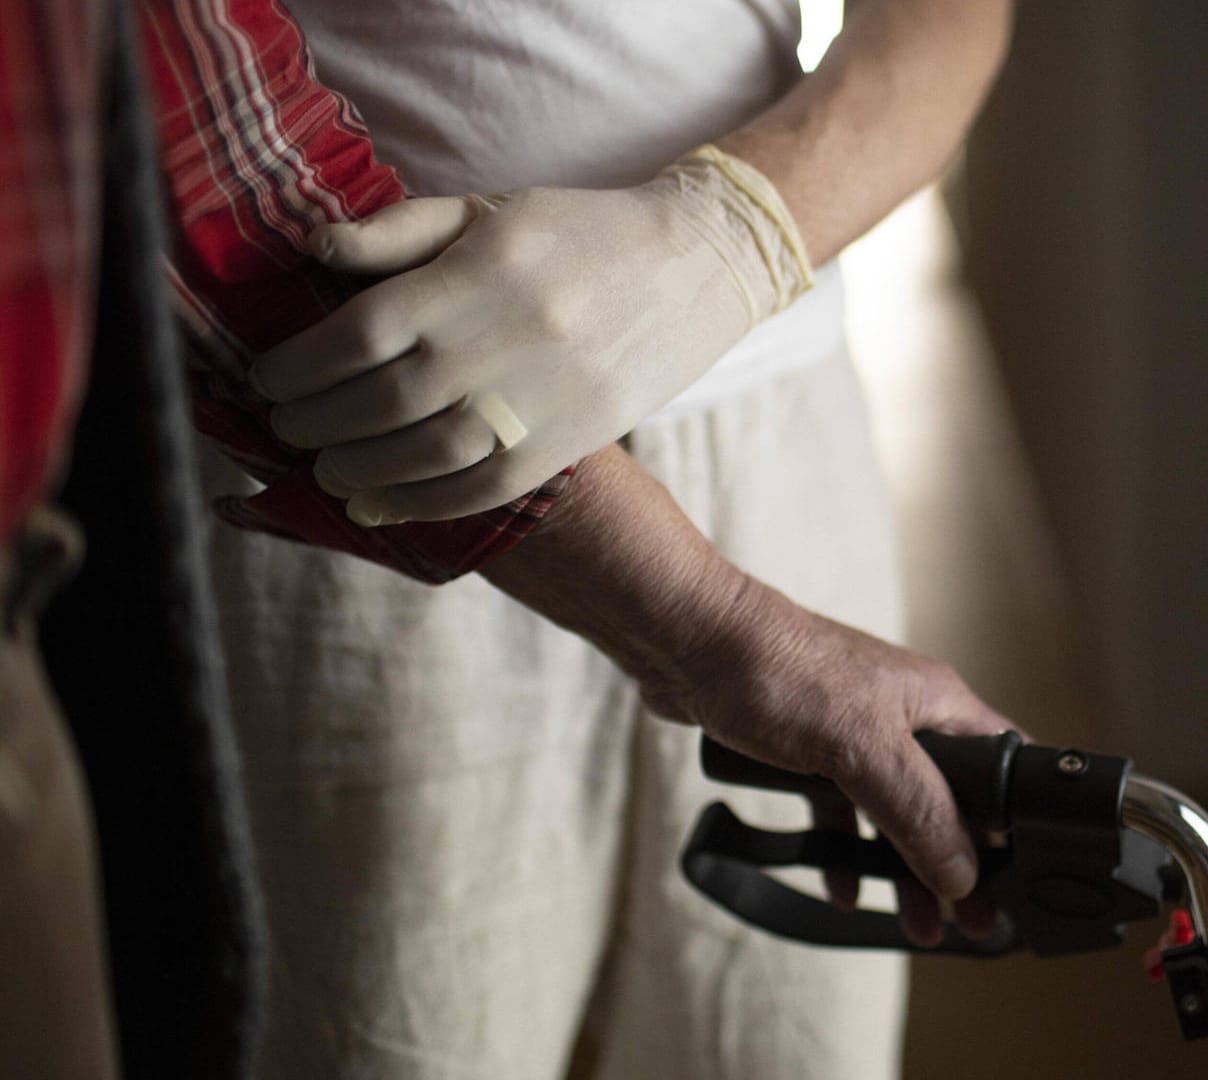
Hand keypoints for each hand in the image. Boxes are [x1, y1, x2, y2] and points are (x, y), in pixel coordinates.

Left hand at [252, 147, 811, 525]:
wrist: (691, 269)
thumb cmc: (578, 234)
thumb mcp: (487, 211)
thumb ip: (398, 233)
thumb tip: (312, 251)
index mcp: (476, 275)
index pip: (356, 334)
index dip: (295, 365)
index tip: (267, 378)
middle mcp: (503, 340)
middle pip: (378, 401)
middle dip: (313, 424)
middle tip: (285, 428)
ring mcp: (539, 399)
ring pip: (423, 456)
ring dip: (356, 470)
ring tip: (327, 467)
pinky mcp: (568, 442)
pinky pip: (480, 489)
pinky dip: (418, 505)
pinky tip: (378, 503)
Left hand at [650, 577, 1016, 946]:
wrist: (689, 643)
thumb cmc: (779, 669)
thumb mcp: (864, 748)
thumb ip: (917, 811)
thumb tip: (961, 872)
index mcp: (938, 703)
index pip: (1002, 766)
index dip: (1014, 825)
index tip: (1014, 880)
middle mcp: (905, 715)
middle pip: (949, 801)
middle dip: (957, 862)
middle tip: (967, 920)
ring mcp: (857, 730)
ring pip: (894, 810)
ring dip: (902, 866)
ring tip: (912, 922)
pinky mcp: (809, 746)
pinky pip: (842, 807)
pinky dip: (845, 847)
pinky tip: (841, 886)